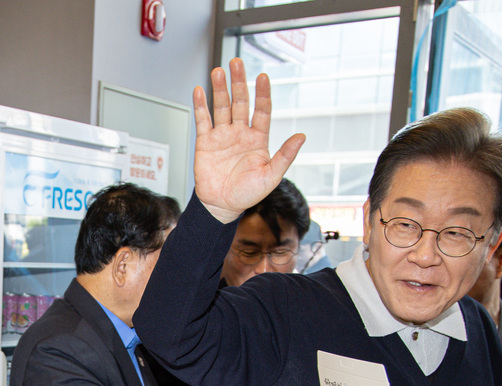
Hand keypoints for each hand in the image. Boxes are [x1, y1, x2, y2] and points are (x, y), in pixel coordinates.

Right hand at [192, 59, 306, 223]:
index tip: (263, 77)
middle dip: (239, 82)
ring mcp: (222, 136)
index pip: (262, 110)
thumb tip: (301, 136)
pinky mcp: (205, 142)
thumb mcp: (271, 176)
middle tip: (237, 64)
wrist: (221, 206)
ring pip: (222, 107)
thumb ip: (285, 155)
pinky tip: (200, 91)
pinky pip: (203, 120)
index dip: (262, 94)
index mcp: (258, 139)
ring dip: (220, 89)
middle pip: (240, 102)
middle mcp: (240, 133)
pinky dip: (201, 105)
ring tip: (219, 72)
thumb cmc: (247, 194)